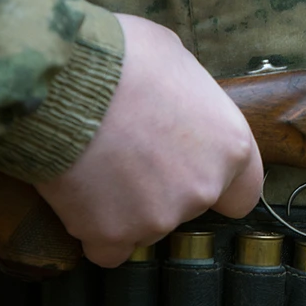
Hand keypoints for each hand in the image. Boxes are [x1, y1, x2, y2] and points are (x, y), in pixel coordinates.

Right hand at [36, 14, 263, 266]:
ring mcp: (159, 216)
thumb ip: (189, 96)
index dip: (218, 185)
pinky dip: (94, 230)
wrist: (63, 81)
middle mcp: (204, 188)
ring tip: (98, 167)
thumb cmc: (122, 57)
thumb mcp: (175, 59)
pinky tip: (80, 198)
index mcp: (231, 147)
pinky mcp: (112, 234)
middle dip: (164, 189)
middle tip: (130, 156)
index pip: (242, 193)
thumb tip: (176, 97)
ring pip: (148, 226)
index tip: (191, 171)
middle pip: (189, 207)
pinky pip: (107, 248)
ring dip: (127, 208)